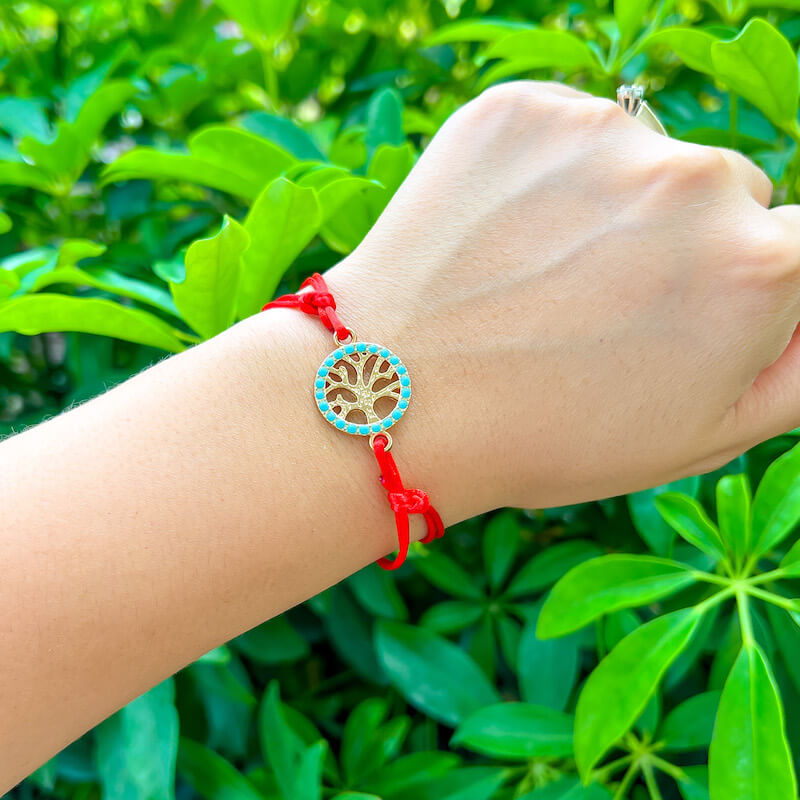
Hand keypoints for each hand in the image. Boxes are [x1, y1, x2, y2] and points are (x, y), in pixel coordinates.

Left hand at [323, 81, 799, 517]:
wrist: (394, 399)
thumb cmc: (547, 435)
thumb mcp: (703, 434)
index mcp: (758, 268)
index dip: (745, 283)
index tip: (690, 308)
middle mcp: (691, 181)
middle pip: (724, 194)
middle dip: (681, 245)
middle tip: (595, 311)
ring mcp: (599, 134)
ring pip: (641, 161)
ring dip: (610, 208)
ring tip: (537, 282)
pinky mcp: (519, 112)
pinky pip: (565, 135)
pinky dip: (543, 180)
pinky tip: (500, 243)